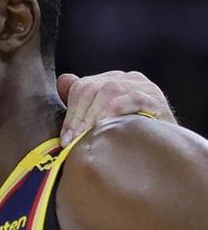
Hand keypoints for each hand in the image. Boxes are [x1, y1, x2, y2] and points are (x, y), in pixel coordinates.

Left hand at [57, 70, 175, 146]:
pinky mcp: (156, 98)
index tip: (65, 139)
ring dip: (94, 116)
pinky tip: (108, 128)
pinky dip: (117, 112)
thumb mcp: (101, 120)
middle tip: (73, 141)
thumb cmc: (130, 138)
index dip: (71, 113)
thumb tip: (63, 80)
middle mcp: (127, 78)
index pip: (82, 87)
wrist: (166, 151)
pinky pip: (133, 98)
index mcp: (111, 80)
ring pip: (109, 91)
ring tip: (87, 137)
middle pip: (92, 88)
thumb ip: (81, 102)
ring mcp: (143, 86)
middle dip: (79, 117)